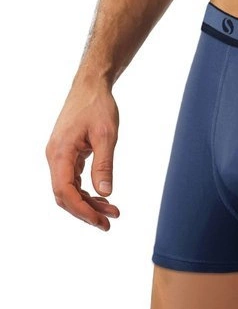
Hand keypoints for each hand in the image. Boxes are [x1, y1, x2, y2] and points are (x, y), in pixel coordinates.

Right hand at [45, 77, 120, 230]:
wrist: (90, 86)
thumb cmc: (98, 105)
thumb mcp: (106, 134)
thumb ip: (104, 164)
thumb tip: (105, 193)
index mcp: (60, 152)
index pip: (65, 191)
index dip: (81, 209)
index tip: (100, 220)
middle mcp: (55, 157)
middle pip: (64, 195)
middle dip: (85, 211)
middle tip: (109, 223)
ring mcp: (59, 156)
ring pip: (68, 189)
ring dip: (88, 203)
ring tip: (112, 212)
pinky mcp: (66, 154)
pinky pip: (72, 180)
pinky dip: (86, 191)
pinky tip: (103, 197)